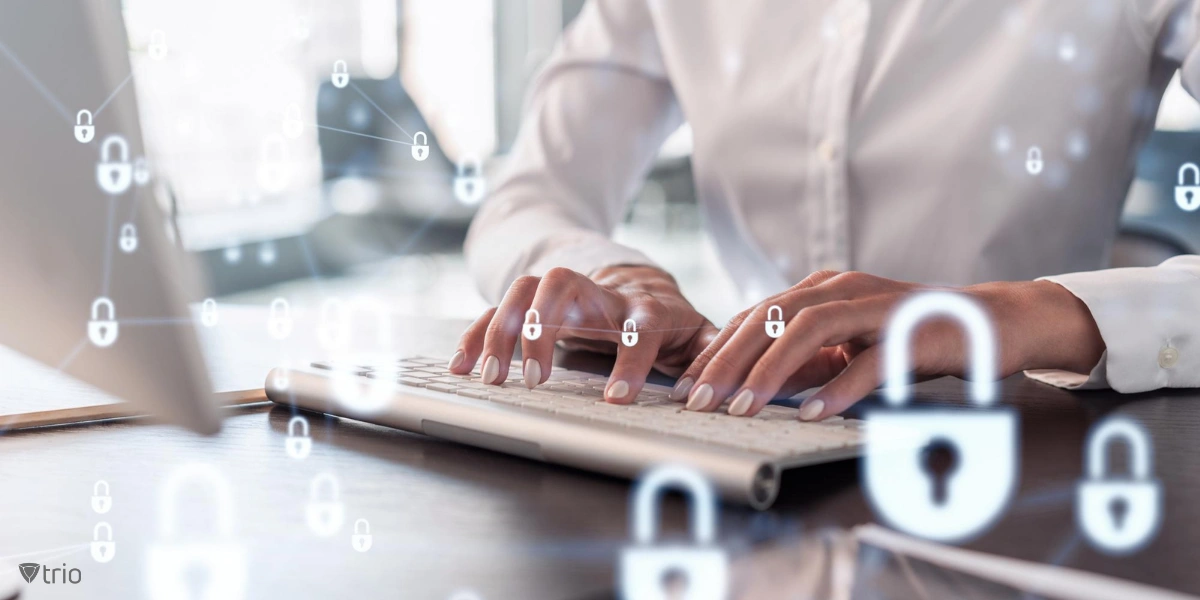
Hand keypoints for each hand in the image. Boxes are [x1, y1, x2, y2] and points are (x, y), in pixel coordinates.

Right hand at [449, 265, 718, 401]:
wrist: (633, 283)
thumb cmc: (663, 320)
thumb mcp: (694, 335)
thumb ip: (709, 355)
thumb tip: (717, 386)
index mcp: (640, 308)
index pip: (637, 326)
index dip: (630, 359)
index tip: (616, 398)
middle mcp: (596, 293)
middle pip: (562, 284)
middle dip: (542, 328)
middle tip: (536, 381)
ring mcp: (560, 295)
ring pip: (523, 290)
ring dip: (503, 331)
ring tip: (492, 378)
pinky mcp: (533, 305)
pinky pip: (497, 310)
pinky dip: (475, 335)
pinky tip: (460, 367)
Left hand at [675, 271, 1105, 419]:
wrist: (988, 321)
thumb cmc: (911, 335)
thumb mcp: (848, 346)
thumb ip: (806, 361)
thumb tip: (754, 388)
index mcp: (821, 289)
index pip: (755, 317)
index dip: (717, 350)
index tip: (688, 385)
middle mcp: (841, 287)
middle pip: (769, 319)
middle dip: (727, 361)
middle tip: (698, 400)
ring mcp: (875, 305)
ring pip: (807, 330)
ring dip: (770, 371)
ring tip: (741, 407)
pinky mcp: (910, 330)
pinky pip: (867, 360)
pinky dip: (837, 388)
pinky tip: (812, 413)